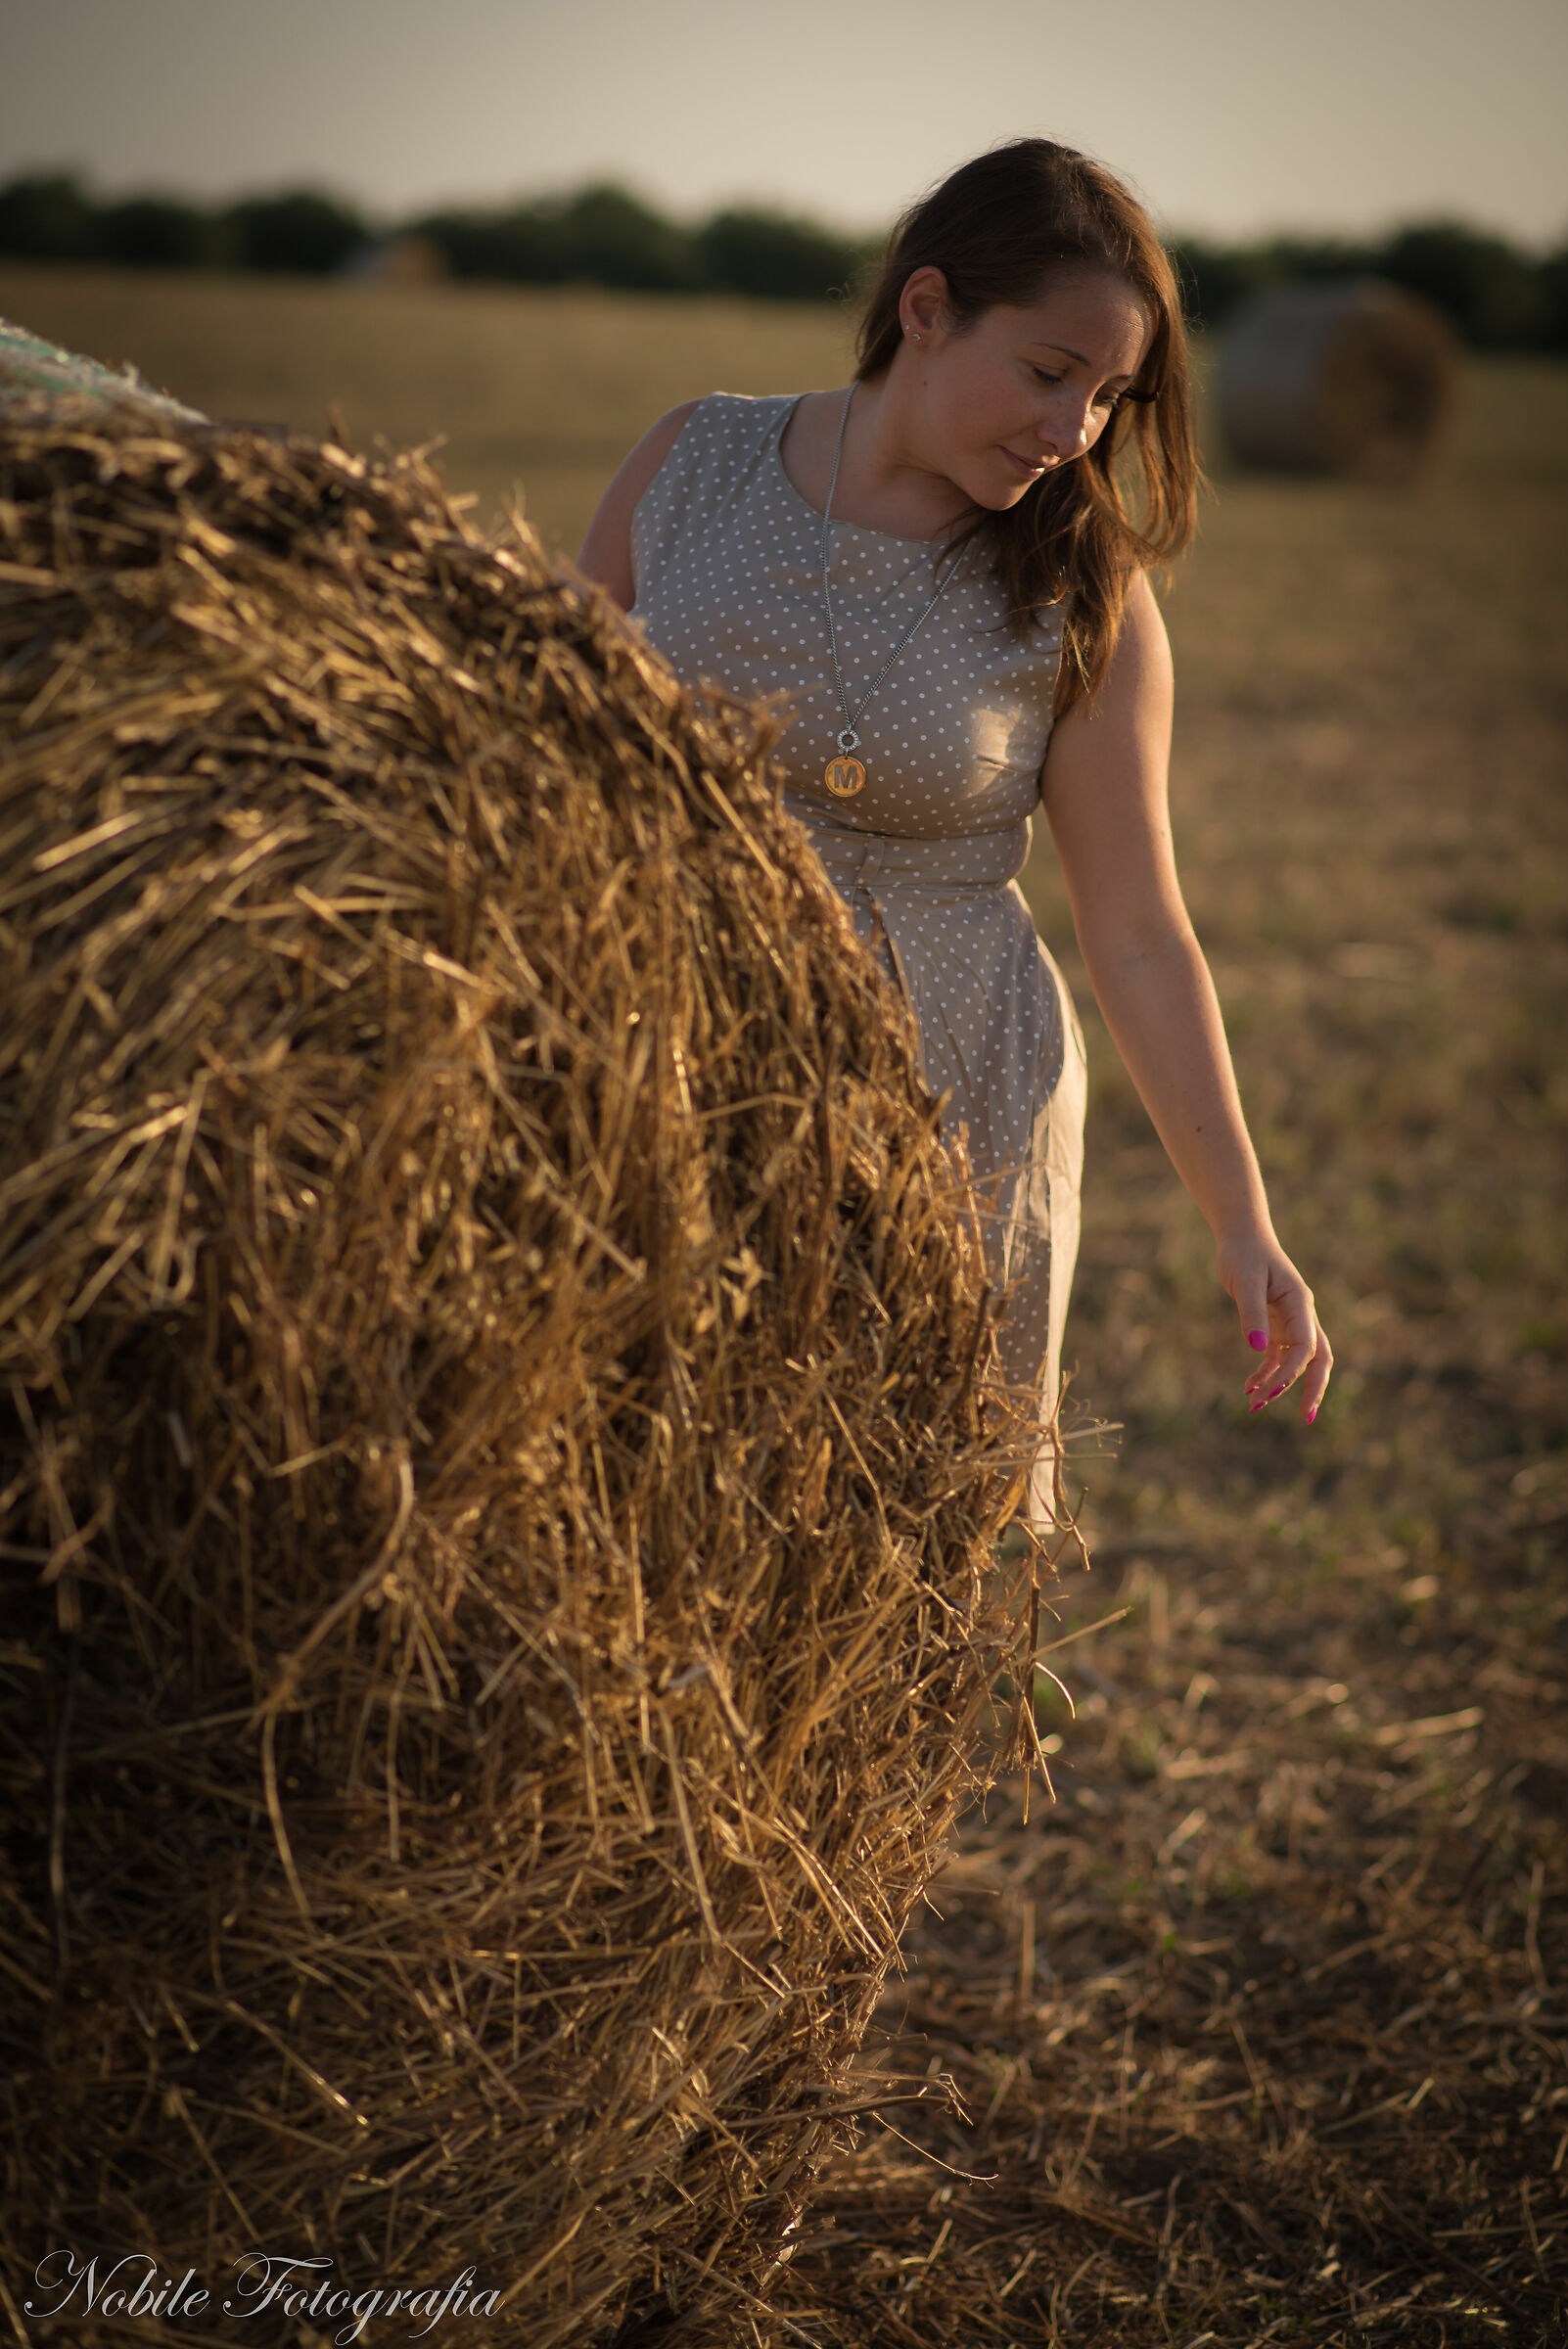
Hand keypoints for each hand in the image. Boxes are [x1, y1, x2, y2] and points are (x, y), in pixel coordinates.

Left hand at [1216, 1233, 1332, 1423]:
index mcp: (1300, 1304)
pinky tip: (1248, 1387)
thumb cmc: (1245, 1255)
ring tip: (1254, 1406)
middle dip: (1313, 1389)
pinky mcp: (1274, 1327)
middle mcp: (1301, 1317)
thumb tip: (1258, 1349)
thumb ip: (1252, 1314)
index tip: (1270, 1391)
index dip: (1292, 1372)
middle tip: (1306, 1417)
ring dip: (1280, 1385)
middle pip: (1317, 1359)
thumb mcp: (1246, 1282)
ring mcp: (1289, 1324)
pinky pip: (1275, 1357)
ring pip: (1295, 1363)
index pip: (1306, 1346)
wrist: (1242, 1239)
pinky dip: (1265, 1373)